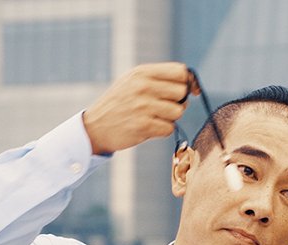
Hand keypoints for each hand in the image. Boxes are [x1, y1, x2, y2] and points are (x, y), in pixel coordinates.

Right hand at [82, 62, 199, 154]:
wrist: (95, 127)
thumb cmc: (121, 104)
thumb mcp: (134, 82)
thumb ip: (160, 79)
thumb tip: (192, 85)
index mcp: (142, 72)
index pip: (180, 71)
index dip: (189, 82)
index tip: (191, 91)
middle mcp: (143, 86)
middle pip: (182, 92)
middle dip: (177, 102)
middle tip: (161, 107)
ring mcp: (143, 106)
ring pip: (178, 112)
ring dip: (169, 118)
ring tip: (152, 117)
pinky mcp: (144, 125)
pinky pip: (170, 128)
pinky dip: (162, 131)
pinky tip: (148, 128)